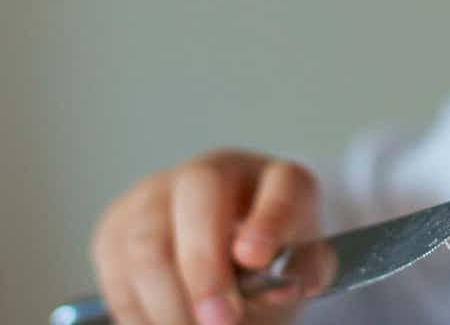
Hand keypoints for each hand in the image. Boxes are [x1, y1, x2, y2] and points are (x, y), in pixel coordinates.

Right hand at [90, 148, 327, 324]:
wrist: (223, 254)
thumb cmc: (267, 263)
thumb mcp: (298, 267)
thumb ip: (300, 275)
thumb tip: (279, 289)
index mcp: (275, 178)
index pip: (280, 185)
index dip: (269, 218)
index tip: (256, 259)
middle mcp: (215, 172)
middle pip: (199, 196)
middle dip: (204, 270)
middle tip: (220, 323)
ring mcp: (158, 194)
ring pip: (147, 244)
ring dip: (169, 306)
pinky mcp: (116, 227)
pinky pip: (117, 275)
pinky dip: (140, 317)